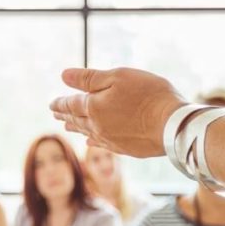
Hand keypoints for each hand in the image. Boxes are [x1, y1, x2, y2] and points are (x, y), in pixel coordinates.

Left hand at [50, 68, 185, 157]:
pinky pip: (102, 144)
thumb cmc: (148, 95)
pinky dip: (93, 141)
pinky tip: (91, 142)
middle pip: (77, 120)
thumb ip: (89, 78)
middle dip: (65, 115)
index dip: (60, 103)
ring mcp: (111, 140)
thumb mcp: (118, 77)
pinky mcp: (125, 149)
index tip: (52, 104)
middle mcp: (98, 126)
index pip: (71, 104)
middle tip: (56, 113)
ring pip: (87, 133)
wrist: (172, 125)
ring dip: (76, 128)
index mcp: (93, 107)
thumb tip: (64, 76)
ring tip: (68, 126)